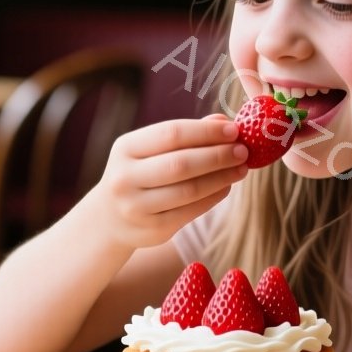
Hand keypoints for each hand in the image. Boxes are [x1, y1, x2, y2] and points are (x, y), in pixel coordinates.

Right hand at [85, 114, 248, 252]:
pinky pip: (191, 211)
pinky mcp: (152, 230)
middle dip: (218, 156)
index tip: (234, 130)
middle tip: (243, 151)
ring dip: (221, 178)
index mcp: (125, 148)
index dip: (206, 131)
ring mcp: (136, 207)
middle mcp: (125, 177)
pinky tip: (227, 186)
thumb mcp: (150, 150)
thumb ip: (185, 135)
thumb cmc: (139, 173)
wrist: (108, 218)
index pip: (171, 134)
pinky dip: (214, 197)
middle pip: (181, 164)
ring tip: (241, 168)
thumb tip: (224, 122)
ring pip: (189, 190)